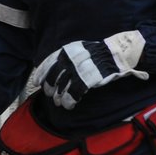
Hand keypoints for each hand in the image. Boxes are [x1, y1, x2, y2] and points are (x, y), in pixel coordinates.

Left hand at [30, 31, 148, 109]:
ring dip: (59, 97)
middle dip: (50, 88)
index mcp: (68, 51)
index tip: (37, 82)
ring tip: (60, 102)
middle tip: (51, 94)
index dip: (41, 74)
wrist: (117, 53)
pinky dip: (70, 100)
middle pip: (54, 77)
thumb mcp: (80, 49)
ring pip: (62, 87)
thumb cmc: (98, 53)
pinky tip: (69, 105)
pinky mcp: (88, 79)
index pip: (49, 62)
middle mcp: (71, 59)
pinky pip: (74, 93)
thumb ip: (66, 58)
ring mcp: (80, 69)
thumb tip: (53, 71)